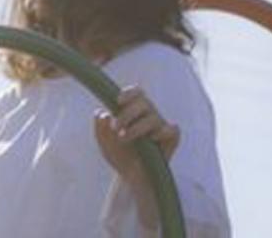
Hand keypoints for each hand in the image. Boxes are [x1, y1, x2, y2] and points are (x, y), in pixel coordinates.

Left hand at [94, 86, 179, 226]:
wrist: (131, 178)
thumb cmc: (118, 155)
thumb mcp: (104, 141)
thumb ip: (99, 127)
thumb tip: (103, 114)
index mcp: (133, 110)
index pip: (136, 92)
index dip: (129, 93)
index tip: (118, 101)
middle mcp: (148, 114)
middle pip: (144, 102)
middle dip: (128, 113)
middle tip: (116, 127)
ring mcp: (160, 126)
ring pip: (154, 117)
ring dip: (137, 127)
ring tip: (125, 138)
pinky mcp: (171, 140)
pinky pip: (172, 130)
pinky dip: (162, 133)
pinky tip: (151, 140)